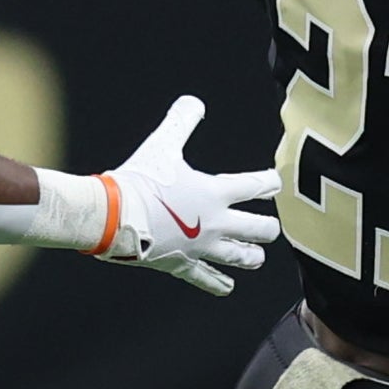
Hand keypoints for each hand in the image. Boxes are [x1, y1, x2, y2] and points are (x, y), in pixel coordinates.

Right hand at [100, 95, 282, 291]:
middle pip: (256, 229)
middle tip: (272, 227)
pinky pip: (206, 278)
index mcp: (215, 193)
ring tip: (258, 257)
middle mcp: (215, 223)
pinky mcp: (182, 264)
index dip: (268, 182)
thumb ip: (181, 121)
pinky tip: (228, 286)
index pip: (254, 186)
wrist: (114, 217)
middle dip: (268, 228)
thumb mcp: (162, 145)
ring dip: (251, 256)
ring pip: (238, 257)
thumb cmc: (138, 180)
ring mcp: (201, 248)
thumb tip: (194, 102)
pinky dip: (219, 283)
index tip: (274, 182)